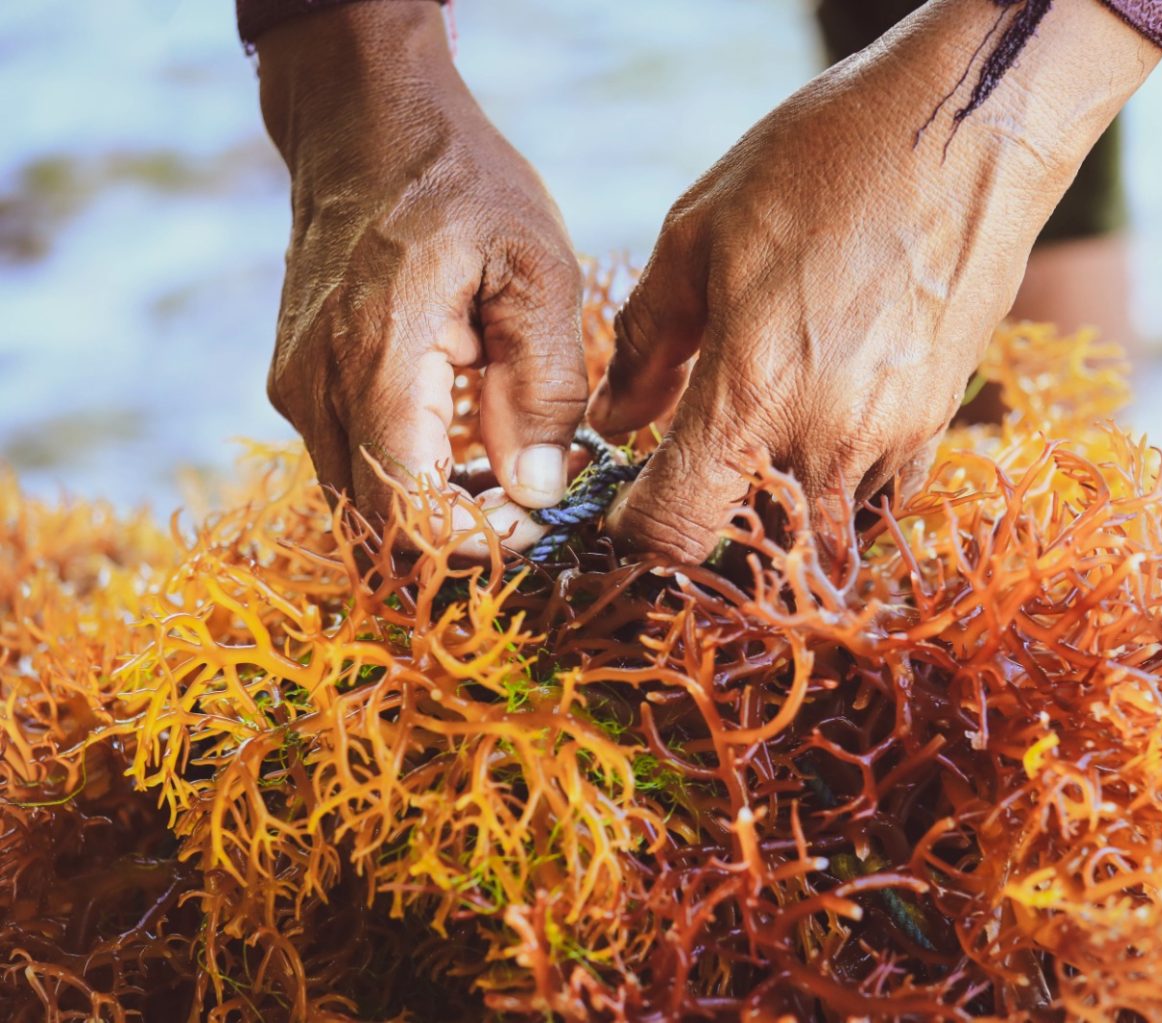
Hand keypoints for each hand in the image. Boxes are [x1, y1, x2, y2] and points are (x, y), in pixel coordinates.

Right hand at [256, 1, 584, 553]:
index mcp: (376, 363)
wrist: (366, 123)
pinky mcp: (298, 385)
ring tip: (512, 464)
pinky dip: (412, 475)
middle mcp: (317, 390)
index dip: (478, 543)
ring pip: (362, 504)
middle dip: (463, 535)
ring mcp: (297, 390)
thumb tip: (540, 491)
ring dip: (437, 509)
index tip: (540, 518)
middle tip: (535, 500)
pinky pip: (353, 464)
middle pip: (379, 528)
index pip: (407, 517)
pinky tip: (469, 437)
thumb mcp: (537, 271)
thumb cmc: (462, 187)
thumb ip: (543, 388)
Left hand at [589, 0, 1157, 561]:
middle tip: (688, 487)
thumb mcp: (700, 231)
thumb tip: (616, 417)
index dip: (636, 534)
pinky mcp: (936, 423)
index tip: (627, 508)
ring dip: (778, 523)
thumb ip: (647, 342)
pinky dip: (838, 498)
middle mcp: (826, 438)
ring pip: (822, 538)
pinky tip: (816, 446)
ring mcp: (891, 438)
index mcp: (752, 393)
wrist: (968, 129)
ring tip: (752, 462)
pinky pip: (879, 502)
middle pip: (754, 556)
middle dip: (710, 537)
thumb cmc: (824, 162)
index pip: (677, 532)